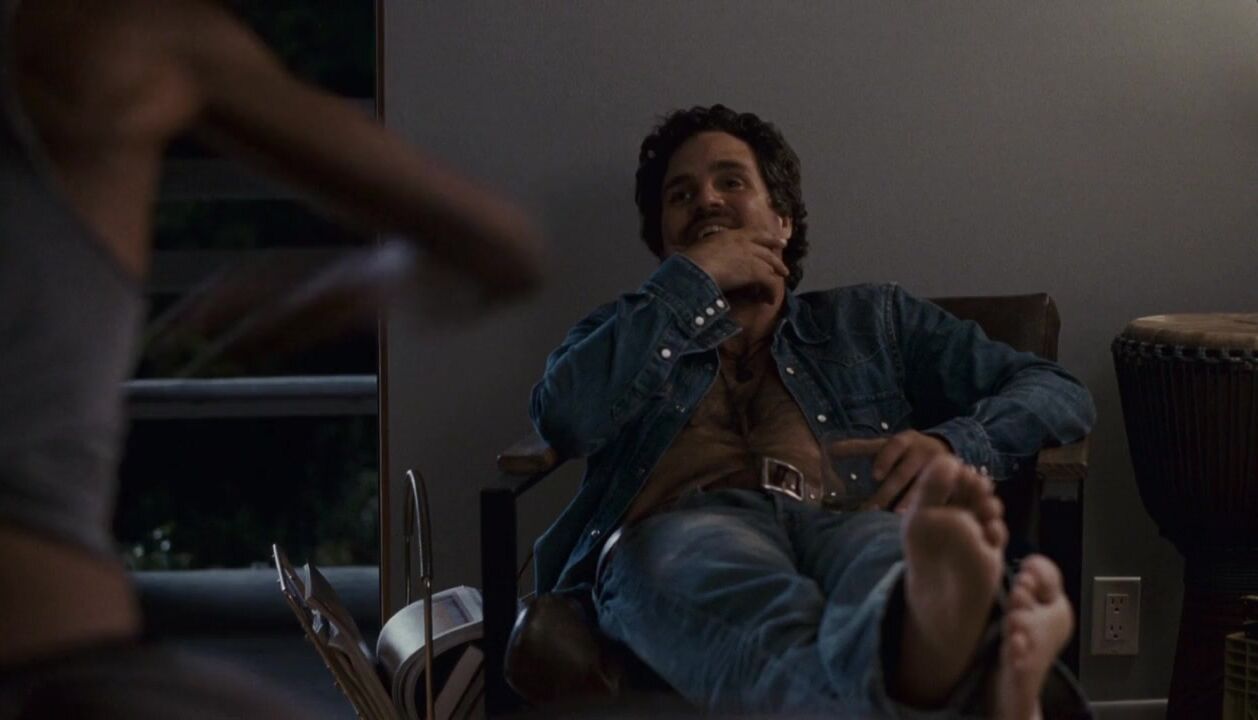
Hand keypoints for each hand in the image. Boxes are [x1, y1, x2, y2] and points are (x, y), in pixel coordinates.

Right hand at [682, 227, 788, 304]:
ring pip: (771, 266)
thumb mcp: (699, 250)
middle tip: (783, 268)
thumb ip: (707, 251)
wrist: (694, 270)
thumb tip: (698, 255)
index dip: (768, 238)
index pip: (754, 233)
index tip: (778, 241)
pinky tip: (769, 300)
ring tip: (778, 286)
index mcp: (731, 235)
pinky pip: (770, 282)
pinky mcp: (755, 272)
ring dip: (775, 277)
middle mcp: (744, 242)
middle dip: (777, 259)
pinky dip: (771, 292)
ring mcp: (751, 256)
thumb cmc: (690, 262)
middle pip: (767, 250)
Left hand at [829, 431, 953, 510]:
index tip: (875, 475)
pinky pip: (944, 495)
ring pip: (925, 484)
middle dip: (890, 491)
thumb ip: (860, 448)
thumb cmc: (906, 451)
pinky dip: (935, 506)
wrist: (945, 449)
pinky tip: (925, 519)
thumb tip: (829, 450)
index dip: (885, 458)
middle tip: (873, 508)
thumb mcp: (887, 445)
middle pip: (906, 471)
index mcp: (906, 440)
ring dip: (911, 501)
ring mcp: (941, 467)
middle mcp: (924, 451)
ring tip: (898, 516)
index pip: (895, 445)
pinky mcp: (953, 482)